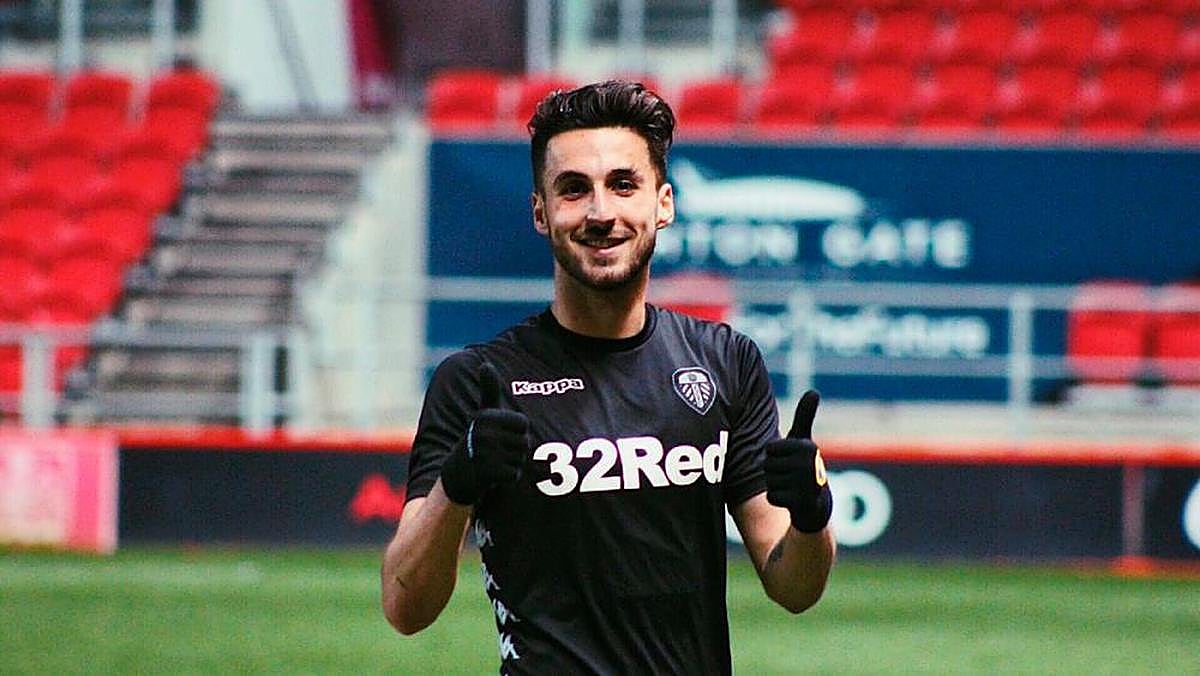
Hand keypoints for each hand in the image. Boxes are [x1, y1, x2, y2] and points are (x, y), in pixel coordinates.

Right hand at [439, 362, 530, 505]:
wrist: (457, 474)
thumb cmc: (476, 439)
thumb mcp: (482, 414)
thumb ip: (489, 390)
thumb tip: (486, 364)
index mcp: (486, 416)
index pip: (523, 424)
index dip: (517, 432)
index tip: (500, 435)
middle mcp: (484, 433)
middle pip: (524, 442)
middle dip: (515, 450)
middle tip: (496, 452)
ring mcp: (485, 453)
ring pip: (520, 459)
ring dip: (511, 464)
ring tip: (494, 461)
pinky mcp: (488, 473)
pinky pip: (514, 475)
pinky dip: (508, 478)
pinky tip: (493, 475)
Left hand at [764, 390, 832, 532]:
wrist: (816, 504)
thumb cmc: (805, 467)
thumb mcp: (804, 441)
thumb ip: (805, 416)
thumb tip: (814, 391)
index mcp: (808, 446)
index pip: (770, 448)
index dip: (776, 456)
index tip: (790, 460)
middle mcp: (809, 464)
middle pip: (767, 465)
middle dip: (775, 472)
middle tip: (791, 476)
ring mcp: (807, 485)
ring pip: (768, 481)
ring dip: (777, 485)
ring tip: (792, 487)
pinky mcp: (802, 503)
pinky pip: (771, 497)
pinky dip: (778, 499)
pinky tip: (791, 499)